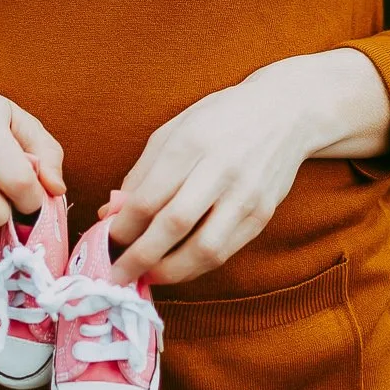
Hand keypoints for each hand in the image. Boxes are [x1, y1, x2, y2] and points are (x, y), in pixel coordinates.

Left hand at [103, 49, 389, 285]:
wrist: (284, 113)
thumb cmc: (219, 119)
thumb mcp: (174, 130)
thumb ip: (142, 173)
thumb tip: (111, 215)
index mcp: (192, 142)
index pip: (149, 197)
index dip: (123, 227)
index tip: (106, 240)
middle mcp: (221, 169)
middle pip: (174, 225)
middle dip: (140, 257)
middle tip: (116, 274)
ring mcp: (246, 195)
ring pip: (204, 249)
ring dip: (170, 272)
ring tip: (147, 277)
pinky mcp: (263, 215)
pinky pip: (226, 252)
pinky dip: (197, 267)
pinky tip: (178, 268)